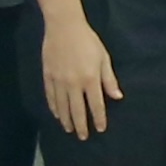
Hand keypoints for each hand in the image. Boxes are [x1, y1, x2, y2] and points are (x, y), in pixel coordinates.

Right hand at [39, 13, 120, 139]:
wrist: (64, 27)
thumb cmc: (88, 41)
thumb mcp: (103, 59)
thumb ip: (109, 80)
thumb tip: (117, 97)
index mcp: (90, 79)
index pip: (96, 105)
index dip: (99, 119)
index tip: (100, 129)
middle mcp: (74, 84)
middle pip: (77, 110)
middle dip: (81, 125)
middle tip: (83, 137)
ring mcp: (59, 81)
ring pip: (62, 107)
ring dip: (66, 120)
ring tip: (69, 129)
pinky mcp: (48, 76)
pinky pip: (50, 97)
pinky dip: (54, 108)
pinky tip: (57, 114)